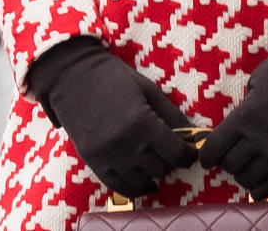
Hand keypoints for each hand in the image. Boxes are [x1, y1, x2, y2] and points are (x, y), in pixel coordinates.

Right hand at [27, 36, 197, 196]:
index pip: (175, 152)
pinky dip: (134, 187)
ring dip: (153, 174)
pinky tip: (145, 182)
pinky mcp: (93, 163)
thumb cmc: (116, 79)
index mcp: (142, 122)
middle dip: (171, 161)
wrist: (75, 79)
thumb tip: (192, 134)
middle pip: (160, 168)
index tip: (190, 152)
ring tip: (158, 162)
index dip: (187, 155)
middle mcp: (125, 144)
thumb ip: (171, 114)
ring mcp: (107, 157)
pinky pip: (118, 187)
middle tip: (173, 152)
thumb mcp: (149, 90)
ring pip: (141, 181)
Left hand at [201, 33, 267, 198]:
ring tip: (246, 167)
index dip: (207, 156)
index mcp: (245, 116)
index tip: (209, 156)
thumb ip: (244, 108)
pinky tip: (256, 186)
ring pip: (250, 177)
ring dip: (243, 175)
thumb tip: (236, 130)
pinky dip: (261, 188)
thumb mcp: (256, 81)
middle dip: (226, 162)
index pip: (213, 150)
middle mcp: (261, 137)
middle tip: (230, 156)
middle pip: (231, 166)